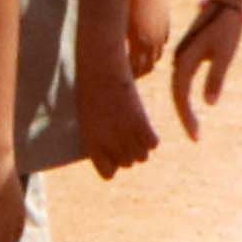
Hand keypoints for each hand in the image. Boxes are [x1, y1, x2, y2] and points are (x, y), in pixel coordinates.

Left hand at [75, 56, 160, 175]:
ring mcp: (125, 134)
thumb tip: (115, 148)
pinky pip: (153, 143)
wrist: (100, 68)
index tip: (113, 152)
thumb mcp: (88, 117)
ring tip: (134, 129)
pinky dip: (151, 137)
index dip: (113, 164)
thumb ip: (99, 135)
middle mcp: (109, 144)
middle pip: (128, 164)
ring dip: (140, 146)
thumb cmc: (90, 88)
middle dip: (128, 152)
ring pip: (142, 157)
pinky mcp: (140, 122)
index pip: (108, 173)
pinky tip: (144, 124)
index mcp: (91, 144)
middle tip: (126, 134)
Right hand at [166, 0, 241, 135]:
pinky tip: (192, 107)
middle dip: (186, 117)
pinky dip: (186, 96)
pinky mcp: (188, 54)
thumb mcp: (226, 53)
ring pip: (178, 87)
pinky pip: (183, 80)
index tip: (196, 136)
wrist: (226, 2)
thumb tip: (210, 103)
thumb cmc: (228, 27)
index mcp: (186, 60)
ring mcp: (182, 56)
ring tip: (194, 127)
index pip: (181, 96)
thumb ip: (216, 77)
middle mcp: (179, 60)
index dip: (187, 117)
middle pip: (177, 94)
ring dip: (185, 108)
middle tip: (196, 137)